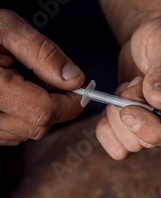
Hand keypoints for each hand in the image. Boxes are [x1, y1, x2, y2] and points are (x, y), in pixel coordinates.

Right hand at [0, 10, 84, 145]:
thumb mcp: (5, 27)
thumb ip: (42, 52)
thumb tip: (74, 79)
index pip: (43, 110)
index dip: (70, 102)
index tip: (81, 90)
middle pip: (37, 126)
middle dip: (55, 106)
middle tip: (50, 78)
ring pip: (24, 134)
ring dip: (37, 113)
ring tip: (25, 81)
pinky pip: (8, 135)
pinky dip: (20, 118)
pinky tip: (14, 93)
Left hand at [96, 13, 160, 158]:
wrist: (155, 36)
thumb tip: (160, 102)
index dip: (153, 131)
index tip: (128, 109)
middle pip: (150, 141)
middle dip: (129, 111)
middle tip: (134, 81)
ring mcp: (156, 127)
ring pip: (130, 144)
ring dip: (117, 115)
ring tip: (129, 86)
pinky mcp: (136, 127)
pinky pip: (116, 145)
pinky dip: (105, 127)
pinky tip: (113, 102)